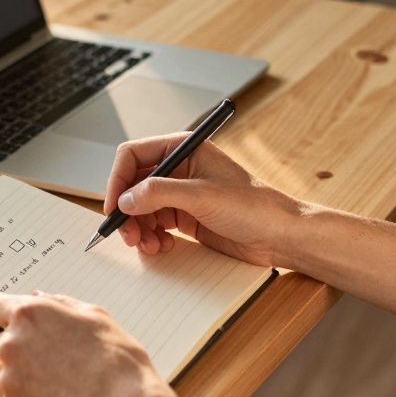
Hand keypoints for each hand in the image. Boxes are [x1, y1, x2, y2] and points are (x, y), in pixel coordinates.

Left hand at [0, 291, 179, 396]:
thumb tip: (38, 298)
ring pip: (10, 372)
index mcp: (29, 314)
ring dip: (28, 375)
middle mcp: (11, 343)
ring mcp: (9, 378)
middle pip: (0, 341)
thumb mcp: (94, 316)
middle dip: (20, 346)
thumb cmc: (116, 361)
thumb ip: (58, 303)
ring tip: (66, 382)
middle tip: (54, 358)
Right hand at [104, 134, 300, 265]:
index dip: (118, 180)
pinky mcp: (186, 217)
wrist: (281, 236)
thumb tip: (125, 199)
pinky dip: (152, 237)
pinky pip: (155, 224)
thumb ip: (159, 193)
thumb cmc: (254, 207)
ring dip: (139, 228)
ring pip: (141, 208)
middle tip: (129, 236)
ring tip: (150, 246)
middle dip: (127, 211)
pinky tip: (163, 247)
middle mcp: (179, 169)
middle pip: (134, 185)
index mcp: (183, 149)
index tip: (114, 206)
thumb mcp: (202, 196)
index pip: (134, 156)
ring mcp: (182, 194)